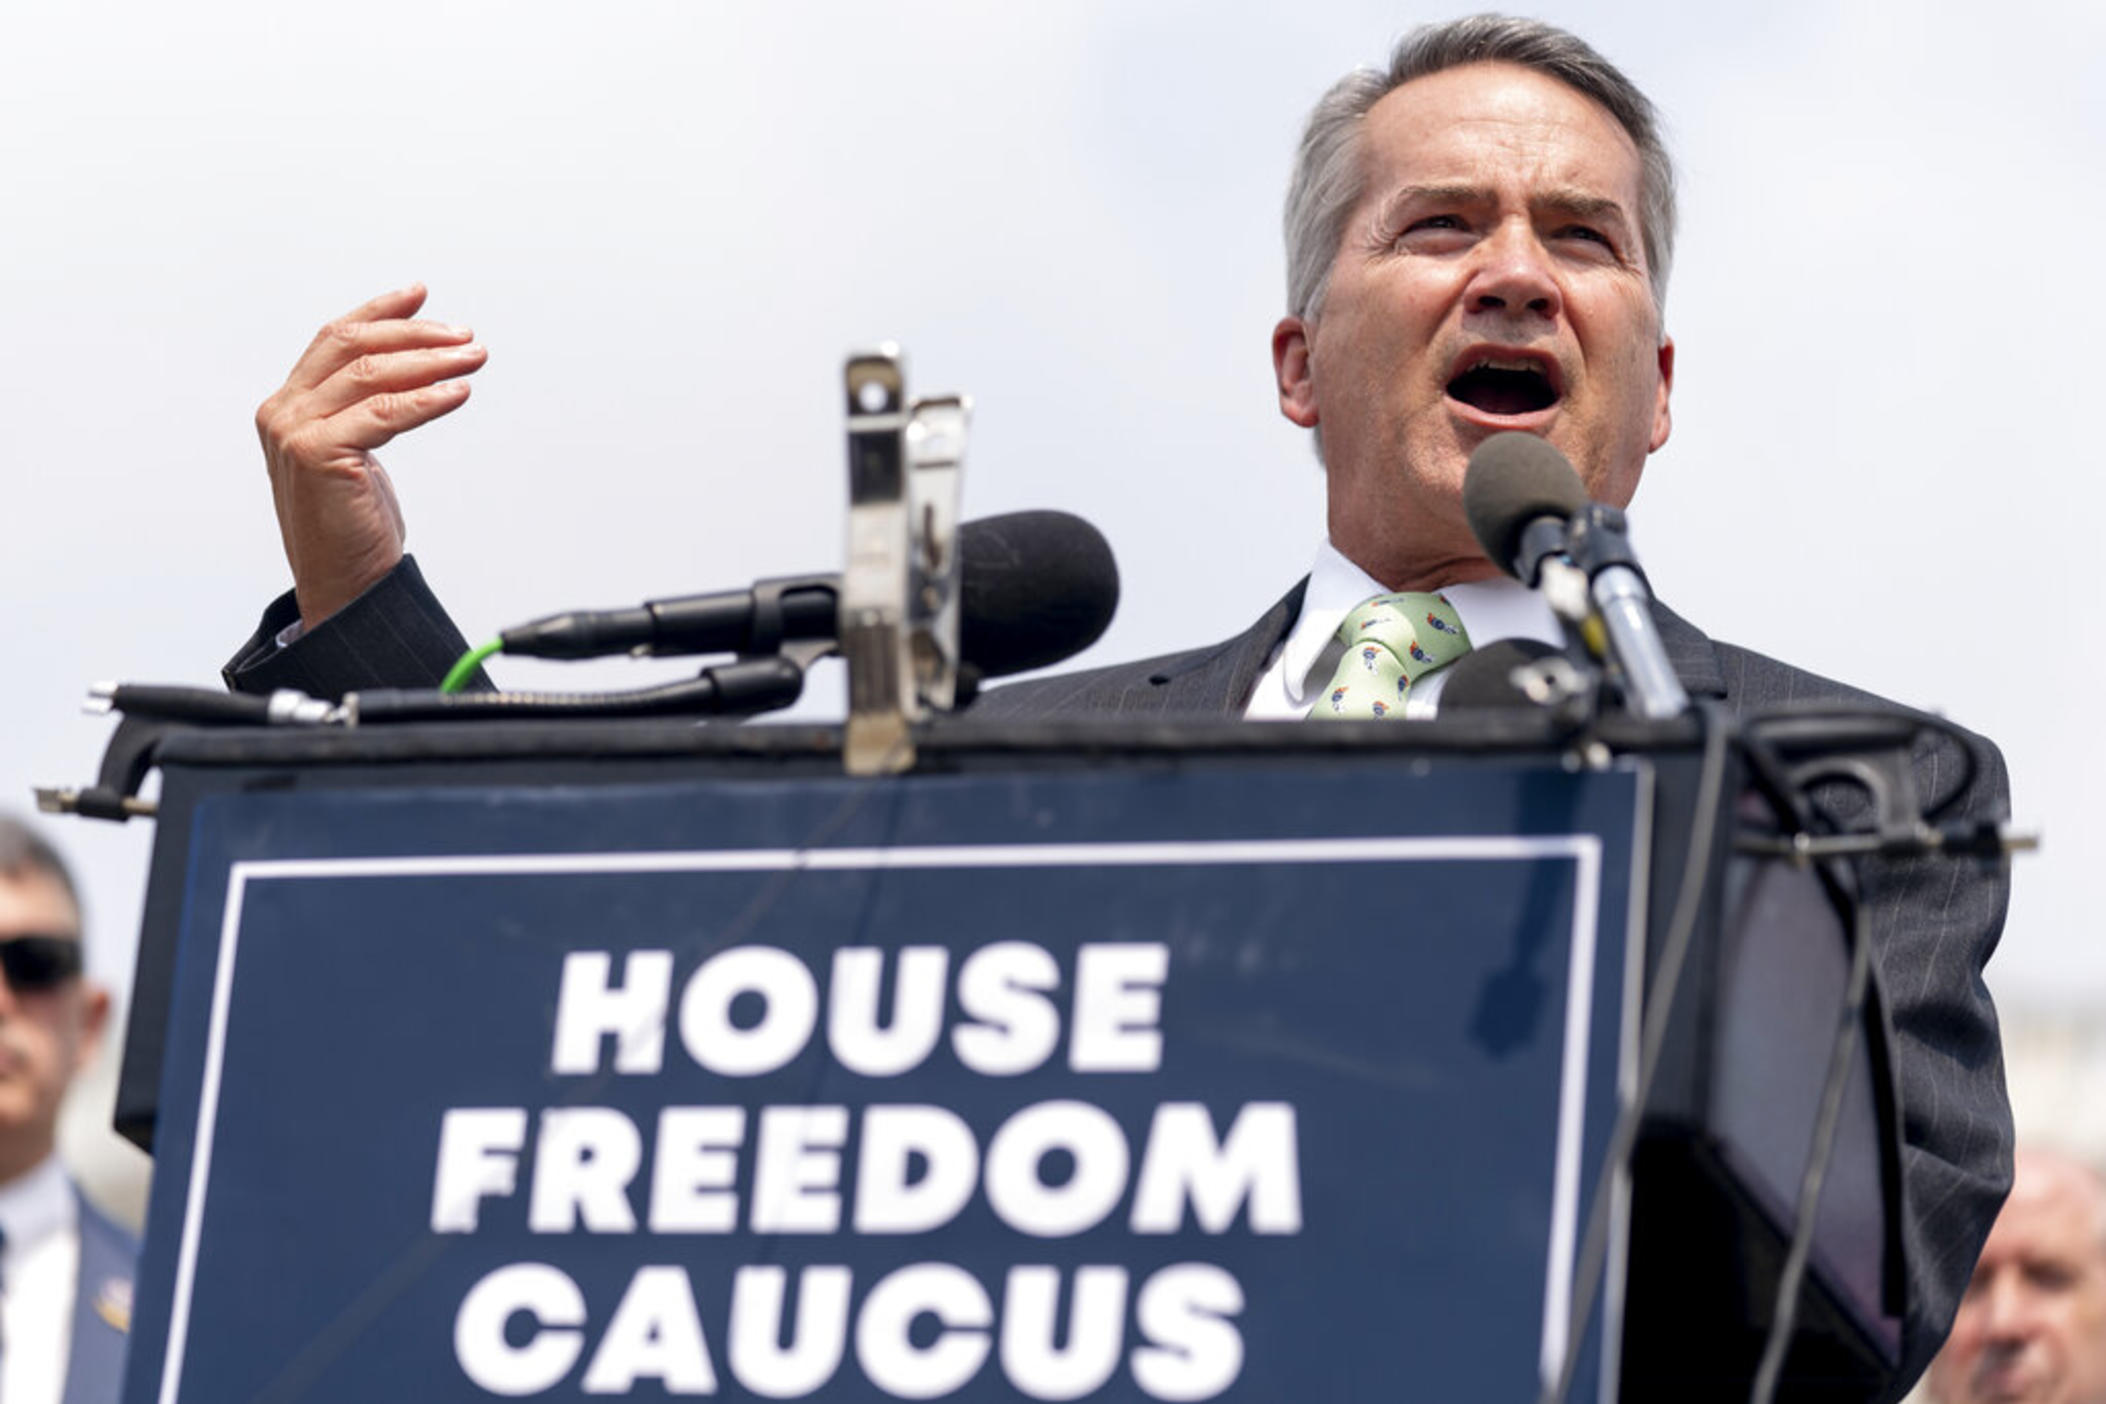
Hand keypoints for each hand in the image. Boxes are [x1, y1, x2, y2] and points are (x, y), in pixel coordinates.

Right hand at [255, 284, 487, 628]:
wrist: (344, 585)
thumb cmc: (353, 525)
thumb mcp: (357, 454)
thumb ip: (364, 410)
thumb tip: (411, 369)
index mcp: (289, 406)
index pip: (334, 340)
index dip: (379, 313)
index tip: (421, 294)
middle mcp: (283, 412)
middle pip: (352, 347)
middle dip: (414, 335)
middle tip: (465, 336)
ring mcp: (293, 432)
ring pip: (371, 376)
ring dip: (430, 361)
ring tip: (474, 357)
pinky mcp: (317, 455)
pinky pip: (384, 414)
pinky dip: (427, 399)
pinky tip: (458, 393)